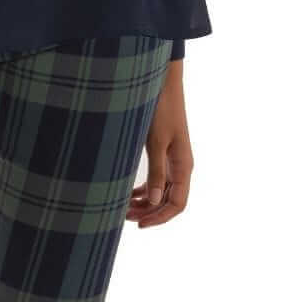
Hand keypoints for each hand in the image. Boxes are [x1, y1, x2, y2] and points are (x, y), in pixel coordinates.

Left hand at [125, 59, 192, 227]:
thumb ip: (156, 171)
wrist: (163, 81)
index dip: (160, 218)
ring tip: (122, 208)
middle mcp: (180, 165)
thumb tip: (154, 202)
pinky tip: (128, 192)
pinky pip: (157, 177)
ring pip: (161, 190)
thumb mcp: (156, 141)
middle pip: (168, 200)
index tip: (140, 224)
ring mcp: (172, 157)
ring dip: (145, 201)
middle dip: (149, 212)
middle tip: (124, 217)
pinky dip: (144, 187)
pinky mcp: (163, 149)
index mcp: (183, 166)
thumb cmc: (161, 108)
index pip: (177, 204)